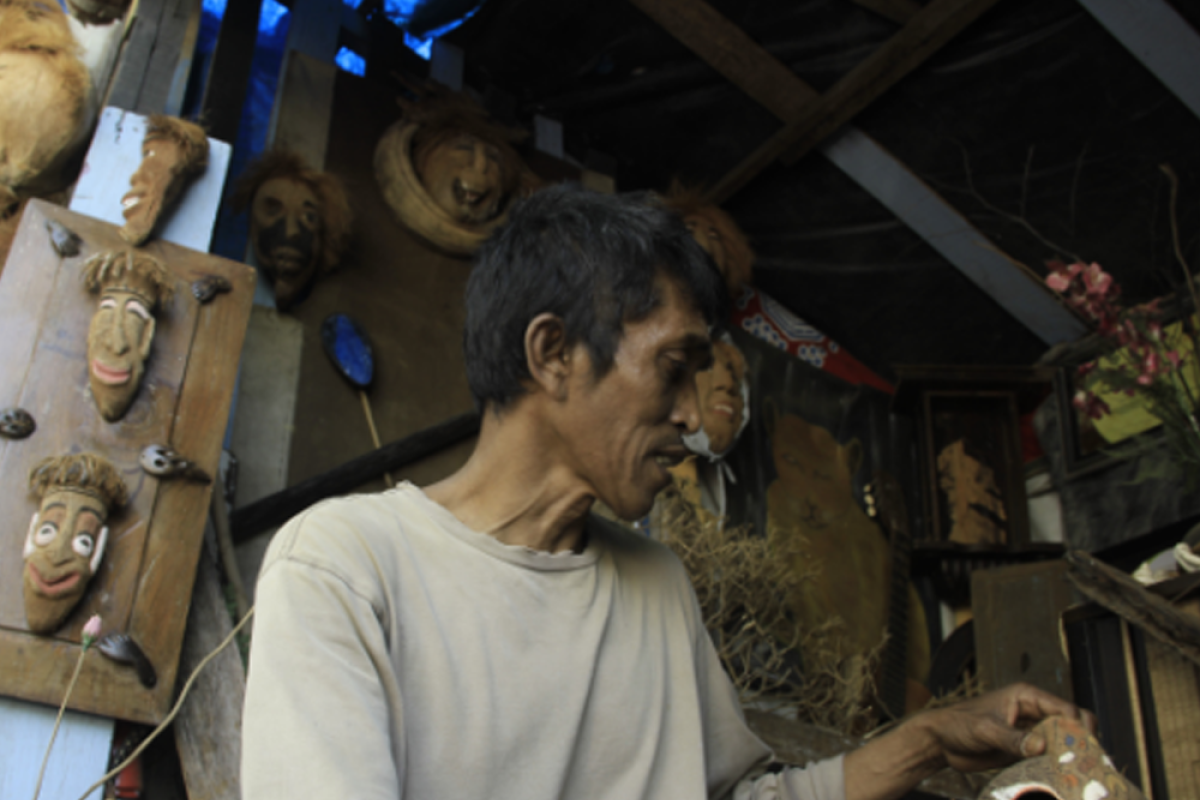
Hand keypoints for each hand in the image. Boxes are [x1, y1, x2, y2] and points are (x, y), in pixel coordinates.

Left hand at [913, 682, 1096, 772]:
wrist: (940, 741)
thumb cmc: (958, 724)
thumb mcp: (985, 729)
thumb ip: (1013, 738)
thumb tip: (1042, 745)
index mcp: (1026, 697)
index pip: (1064, 708)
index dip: (1079, 726)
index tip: (1085, 746)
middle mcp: (1033, 712)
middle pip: (1070, 725)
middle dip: (1081, 742)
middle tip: (1088, 763)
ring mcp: (1031, 732)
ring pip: (1062, 743)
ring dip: (1071, 756)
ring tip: (1081, 774)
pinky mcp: (1026, 750)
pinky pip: (1049, 757)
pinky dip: (1058, 766)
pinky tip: (1063, 779)